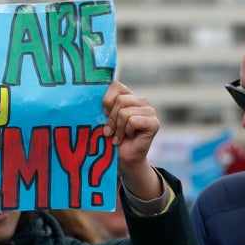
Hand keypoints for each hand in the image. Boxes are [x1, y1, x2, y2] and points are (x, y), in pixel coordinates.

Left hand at [102, 81, 161, 199]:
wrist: (123, 159)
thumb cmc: (111, 138)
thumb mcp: (104, 119)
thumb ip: (103, 106)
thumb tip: (90, 96)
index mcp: (129, 96)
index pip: (116, 85)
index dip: (106, 100)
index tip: (104, 114)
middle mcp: (141, 101)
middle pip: (120, 100)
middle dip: (111, 118)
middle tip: (111, 131)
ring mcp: (150, 111)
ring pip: (125, 112)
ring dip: (118, 128)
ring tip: (119, 136)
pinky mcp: (154, 123)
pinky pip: (133, 121)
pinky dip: (126, 132)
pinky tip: (128, 138)